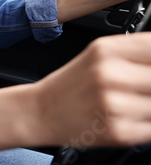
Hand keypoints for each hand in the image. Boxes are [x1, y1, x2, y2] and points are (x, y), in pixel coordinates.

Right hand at [34, 33, 150, 147]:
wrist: (40, 111)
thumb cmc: (71, 84)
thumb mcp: (99, 55)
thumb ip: (136, 52)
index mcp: (106, 50)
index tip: (148, 69)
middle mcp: (109, 74)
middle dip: (149, 85)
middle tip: (139, 89)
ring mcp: (114, 104)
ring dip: (148, 105)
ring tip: (131, 103)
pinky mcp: (118, 132)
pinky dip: (145, 123)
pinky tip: (128, 118)